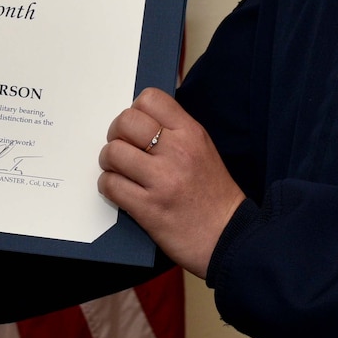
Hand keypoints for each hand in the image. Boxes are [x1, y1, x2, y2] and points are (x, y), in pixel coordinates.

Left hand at [98, 89, 244, 279]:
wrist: (228, 238)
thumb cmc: (214, 196)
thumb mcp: (203, 150)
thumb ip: (175, 131)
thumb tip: (140, 118)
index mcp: (191, 133)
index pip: (150, 99)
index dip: (135, 110)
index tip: (135, 126)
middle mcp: (177, 152)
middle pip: (126, 122)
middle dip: (116, 135)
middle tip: (121, 148)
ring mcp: (162, 180)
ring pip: (113, 152)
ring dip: (109, 162)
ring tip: (119, 170)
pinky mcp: (148, 207)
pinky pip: (110, 185)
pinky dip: (108, 186)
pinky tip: (119, 190)